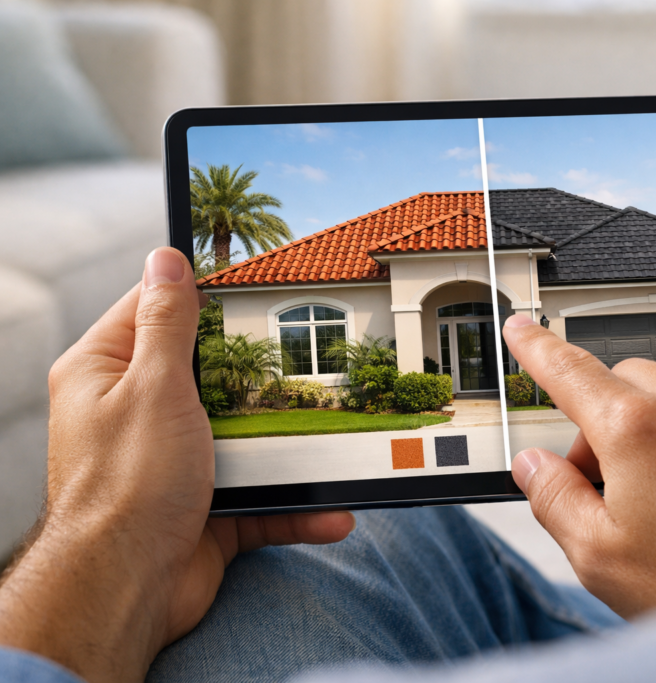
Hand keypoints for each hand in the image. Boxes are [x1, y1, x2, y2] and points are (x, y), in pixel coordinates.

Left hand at [0, 248, 354, 682]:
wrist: (126, 592)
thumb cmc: (127, 485)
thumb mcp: (155, 386)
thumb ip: (167, 322)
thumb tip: (167, 258)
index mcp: (106, 374)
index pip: (151, 311)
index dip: (199, 293)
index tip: (250, 282)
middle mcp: (135, 415)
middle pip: (209, 374)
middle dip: (259, 372)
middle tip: (306, 353)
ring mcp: (172, 464)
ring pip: (244, 439)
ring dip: (290, 447)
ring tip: (336, 434)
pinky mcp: (204, 509)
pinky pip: (261, 499)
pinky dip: (297, 505)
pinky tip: (335, 508)